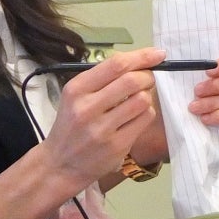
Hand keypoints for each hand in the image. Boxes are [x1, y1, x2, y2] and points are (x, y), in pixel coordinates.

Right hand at [37, 47, 166, 186]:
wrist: (59, 164)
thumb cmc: (71, 125)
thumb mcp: (75, 97)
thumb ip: (102, 79)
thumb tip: (140, 62)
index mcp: (76, 89)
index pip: (115, 64)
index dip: (142, 57)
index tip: (158, 54)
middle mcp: (87, 107)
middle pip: (132, 80)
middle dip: (148, 76)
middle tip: (148, 80)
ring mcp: (102, 129)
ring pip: (142, 100)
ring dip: (147, 97)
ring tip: (138, 101)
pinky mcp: (116, 146)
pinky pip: (144, 120)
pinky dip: (146, 114)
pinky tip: (135, 118)